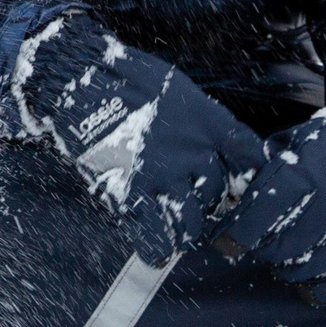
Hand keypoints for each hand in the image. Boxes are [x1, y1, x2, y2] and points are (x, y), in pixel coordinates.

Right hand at [21, 19, 264, 265]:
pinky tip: (159, 249)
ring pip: (191, 221)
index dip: (242, 175)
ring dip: (186, 226)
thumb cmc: (125, 77)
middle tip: (189, 198)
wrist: (78, 79)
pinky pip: (155, 232)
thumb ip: (209, 121)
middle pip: (217, 193)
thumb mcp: (180, 89)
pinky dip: (158, 246)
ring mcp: (162, 174)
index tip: (232, 180)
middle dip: (207, 200)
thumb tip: (236, 150)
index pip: (247, 160)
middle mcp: (192, 152)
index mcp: (206, 124)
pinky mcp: (129, 191)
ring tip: (173, 221)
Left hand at [213, 90, 325, 304]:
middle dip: (262, 248)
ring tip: (286, 254)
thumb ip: (265, 167)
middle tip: (261, 243)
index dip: (237, 232)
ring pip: (304, 270)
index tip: (224, 242)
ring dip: (286, 267)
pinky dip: (314, 285)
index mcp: (313, 172)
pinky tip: (309, 272)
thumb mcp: (298, 143)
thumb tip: (227, 194)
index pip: (263, 212)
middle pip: (281, 246)